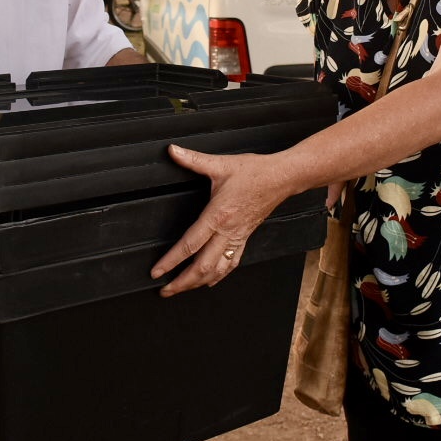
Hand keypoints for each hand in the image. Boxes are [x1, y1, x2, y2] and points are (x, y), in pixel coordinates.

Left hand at [151, 145, 290, 296]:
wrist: (283, 178)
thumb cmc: (255, 172)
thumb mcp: (221, 164)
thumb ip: (194, 159)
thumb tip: (173, 151)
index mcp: (217, 215)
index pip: (190, 245)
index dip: (171, 261)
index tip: (157, 272)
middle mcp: (227, 232)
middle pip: (202, 267)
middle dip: (182, 282)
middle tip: (165, 290)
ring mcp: (237, 237)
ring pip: (217, 270)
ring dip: (198, 283)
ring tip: (182, 289)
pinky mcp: (245, 238)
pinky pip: (232, 263)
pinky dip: (219, 276)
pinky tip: (210, 281)